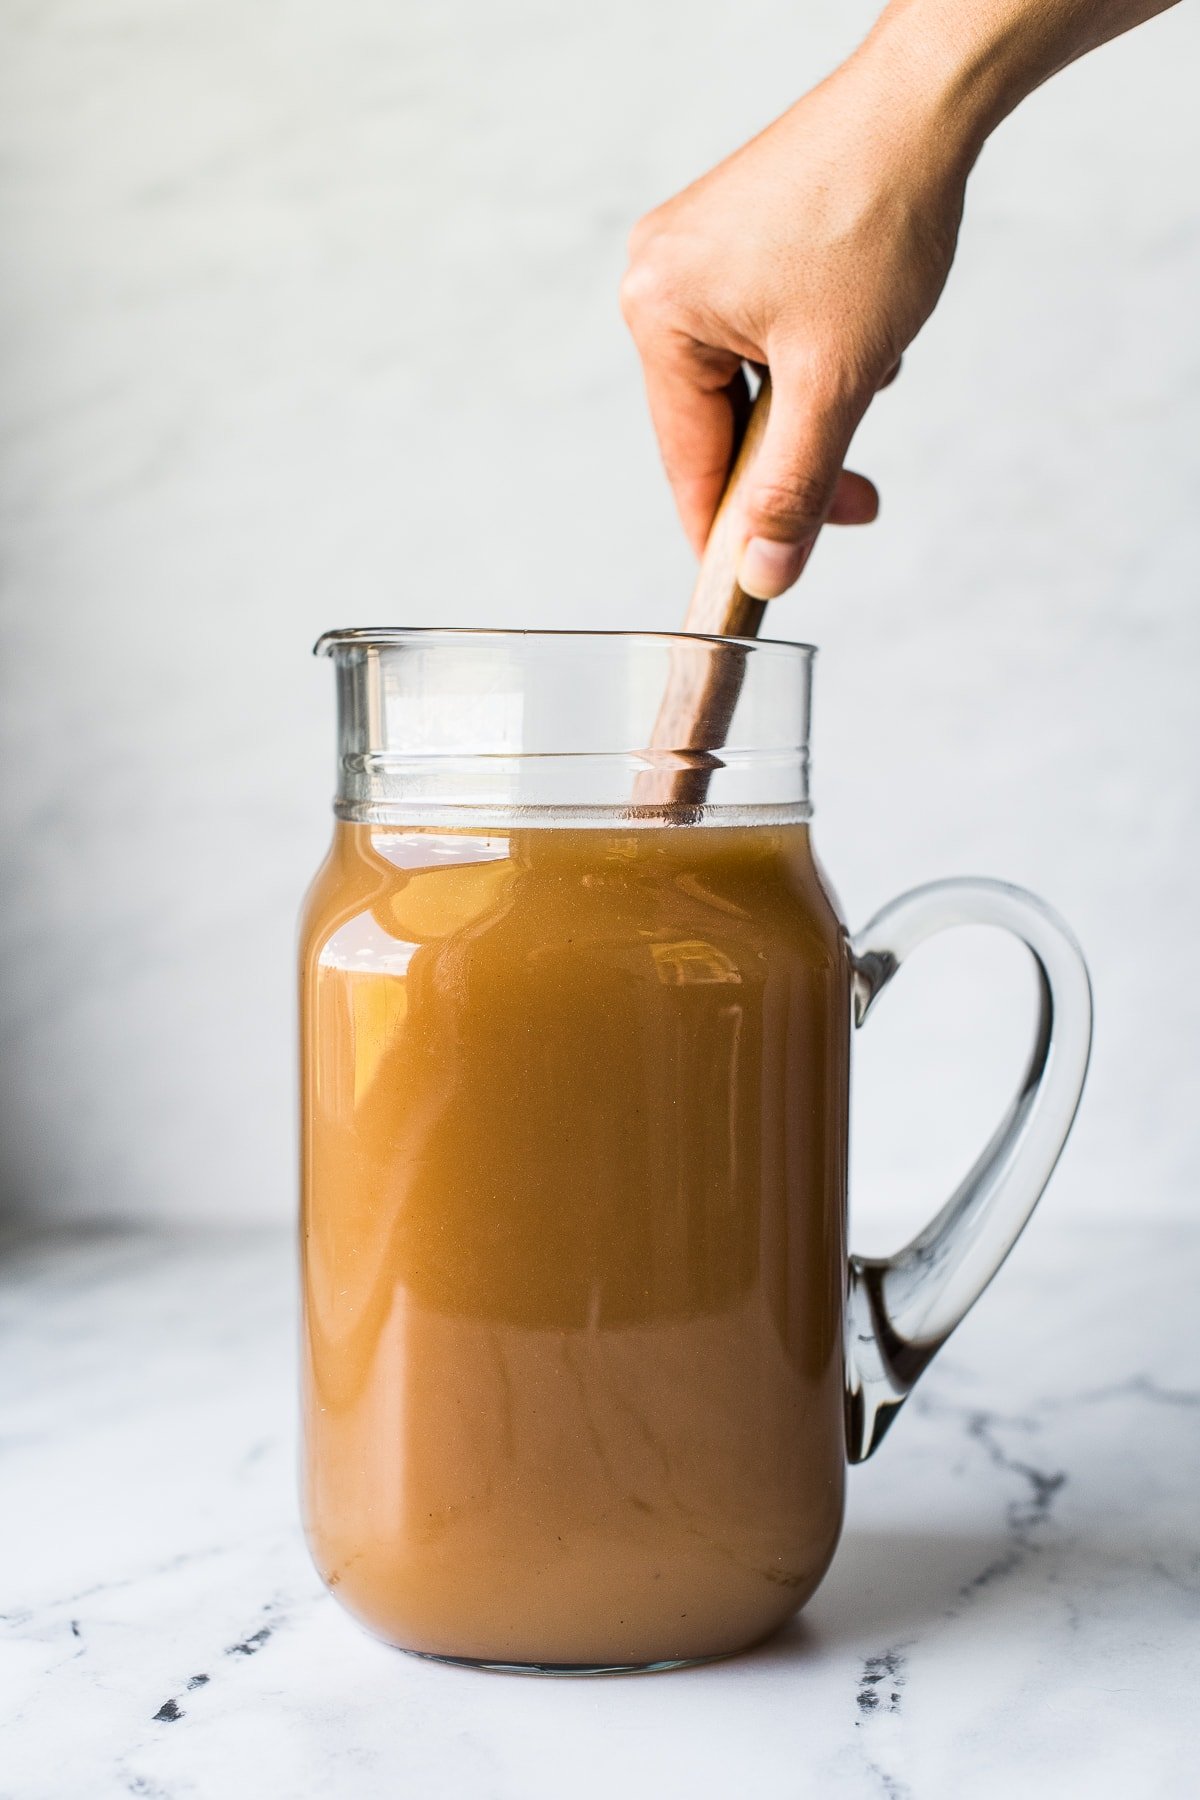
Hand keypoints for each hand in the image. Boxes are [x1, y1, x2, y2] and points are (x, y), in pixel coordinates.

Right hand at [621, 39, 976, 598]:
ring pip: (751, 385)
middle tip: (858, 498)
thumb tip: (768, 569)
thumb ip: (797, 486)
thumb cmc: (874, 216)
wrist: (925, 106)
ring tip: (871, 360)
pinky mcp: (733, 240)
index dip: (728, 531)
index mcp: (658, 312)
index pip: (687, 460)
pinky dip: (813, 355)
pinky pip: (762, 337)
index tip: (759, 582)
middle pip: (718, 425)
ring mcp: (694, 255)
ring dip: (815, 401)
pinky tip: (862, 331)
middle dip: (796, 454)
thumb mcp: (836, 380)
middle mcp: (658, 280)